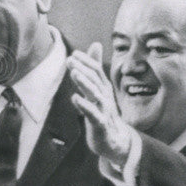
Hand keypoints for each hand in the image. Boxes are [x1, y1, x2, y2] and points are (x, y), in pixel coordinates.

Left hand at [67, 42, 133, 168]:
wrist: (115, 141)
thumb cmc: (103, 112)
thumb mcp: (98, 88)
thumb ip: (94, 68)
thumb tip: (95, 44)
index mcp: (103, 88)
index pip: (97, 71)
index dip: (87, 61)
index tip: (74, 53)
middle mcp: (105, 97)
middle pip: (95, 80)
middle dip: (83, 69)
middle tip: (70, 59)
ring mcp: (104, 111)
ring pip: (95, 95)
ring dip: (84, 83)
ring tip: (74, 73)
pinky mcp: (100, 125)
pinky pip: (93, 115)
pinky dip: (85, 106)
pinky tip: (75, 98)